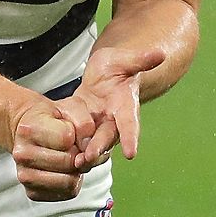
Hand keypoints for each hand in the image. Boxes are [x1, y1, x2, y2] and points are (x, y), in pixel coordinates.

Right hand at [9, 98, 93, 201]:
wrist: (29, 131)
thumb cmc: (51, 119)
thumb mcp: (70, 107)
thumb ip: (84, 121)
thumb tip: (89, 147)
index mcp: (28, 129)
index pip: (66, 139)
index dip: (77, 136)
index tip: (71, 132)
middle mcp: (22, 154)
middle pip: (69, 163)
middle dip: (78, 155)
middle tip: (73, 147)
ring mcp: (24, 175)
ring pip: (69, 182)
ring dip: (76, 171)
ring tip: (69, 159)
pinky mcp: (31, 192)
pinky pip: (65, 194)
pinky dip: (71, 184)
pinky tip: (64, 171)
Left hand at [69, 47, 165, 166]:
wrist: (104, 74)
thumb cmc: (118, 67)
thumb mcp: (125, 59)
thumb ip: (140, 60)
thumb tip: (160, 53)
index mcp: (125, 106)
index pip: (130, 123)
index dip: (130, 137)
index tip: (131, 153)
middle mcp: (112, 119)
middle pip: (106, 137)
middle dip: (98, 148)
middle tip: (88, 158)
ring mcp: (95, 123)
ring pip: (90, 142)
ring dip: (82, 152)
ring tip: (73, 163)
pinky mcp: (79, 122)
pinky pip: (71, 132)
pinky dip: (65, 140)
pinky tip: (54, 148)